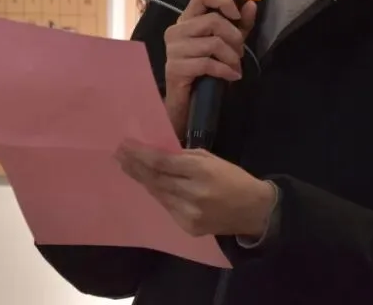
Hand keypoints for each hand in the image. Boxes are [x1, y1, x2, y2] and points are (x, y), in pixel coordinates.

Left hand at [116, 140, 275, 238]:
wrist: (253, 211)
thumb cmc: (234, 178)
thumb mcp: (212, 159)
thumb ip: (185, 157)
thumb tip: (158, 153)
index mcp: (202, 172)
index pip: (163, 163)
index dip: (141, 154)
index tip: (125, 145)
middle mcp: (193, 194)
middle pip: (156, 179)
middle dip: (135, 166)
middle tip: (119, 154)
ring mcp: (189, 214)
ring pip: (158, 194)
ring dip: (141, 180)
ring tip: (127, 167)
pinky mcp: (188, 227)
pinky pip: (167, 207)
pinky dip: (156, 194)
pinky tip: (148, 184)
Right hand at [163, 0, 256, 136]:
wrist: (188, 102)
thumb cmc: (207, 69)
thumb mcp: (228, 43)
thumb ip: (239, 24)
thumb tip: (251, 4)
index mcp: (187, 19)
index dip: (223, 0)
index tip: (236, 15)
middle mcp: (176, 30)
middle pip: (213, 21)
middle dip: (234, 38)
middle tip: (240, 52)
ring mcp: (173, 49)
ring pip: (213, 43)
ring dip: (232, 57)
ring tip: (235, 66)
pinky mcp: (175, 68)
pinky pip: (208, 64)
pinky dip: (226, 71)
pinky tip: (232, 76)